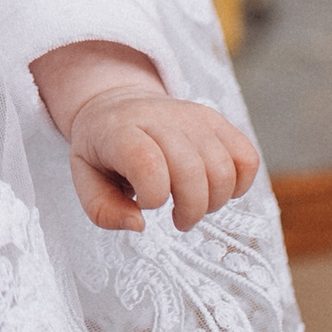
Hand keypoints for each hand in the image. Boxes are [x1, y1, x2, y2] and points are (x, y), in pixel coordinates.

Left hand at [63, 79, 260, 233]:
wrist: (119, 107)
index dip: (153, 197)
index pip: (148, 164)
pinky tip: (215, 190)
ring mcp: (193, 116)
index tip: (145, 204)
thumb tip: (140, 225)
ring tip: (194, 205)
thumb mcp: (84, 181)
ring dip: (213, 203)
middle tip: (179, 220)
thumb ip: (104, 211)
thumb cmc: (102, 153)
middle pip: (192, 171)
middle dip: (190, 211)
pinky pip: (247, 158)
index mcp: (119, 131)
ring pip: (224, 169)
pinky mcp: (217, 121)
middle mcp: (160, 118)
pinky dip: (240, 185)